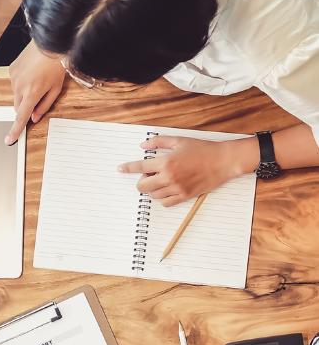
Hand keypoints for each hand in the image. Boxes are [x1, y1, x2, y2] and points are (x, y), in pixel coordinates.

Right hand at [5, 40, 65, 144]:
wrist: (49, 44)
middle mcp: (20, 87)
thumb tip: (35, 117)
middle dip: (26, 107)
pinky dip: (21, 83)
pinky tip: (31, 74)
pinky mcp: (11, 70)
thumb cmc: (55, 65)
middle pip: (18, 107)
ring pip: (16, 95)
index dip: (15, 131)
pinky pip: (15, 83)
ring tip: (36, 80)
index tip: (9, 140)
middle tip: (38, 97)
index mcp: (32, 94)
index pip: (21, 117)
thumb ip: (44, 106)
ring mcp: (14, 78)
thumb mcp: (55, 89)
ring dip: (24, 94)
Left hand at [117, 136, 251, 206]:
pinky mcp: (185, 196)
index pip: (140, 167)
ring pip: (153, 195)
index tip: (121, 168)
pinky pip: (166, 203)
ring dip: (153, 188)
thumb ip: (159, 142)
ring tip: (163, 179)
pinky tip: (168, 189)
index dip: (128, 168)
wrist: (223, 161)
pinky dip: (163, 198)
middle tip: (151, 174)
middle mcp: (169, 177)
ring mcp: (177, 188)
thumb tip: (143, 145)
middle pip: (143, 186)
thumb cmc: (203, 149)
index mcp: (166, 162)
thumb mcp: (179, 141)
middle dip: (142, 180)